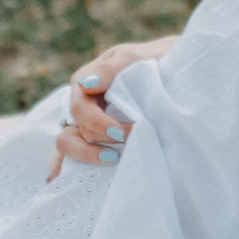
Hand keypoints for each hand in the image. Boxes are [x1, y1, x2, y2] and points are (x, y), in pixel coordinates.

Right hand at [47, 37, 177, 178]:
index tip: (125, 132)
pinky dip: (62, 165)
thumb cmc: (157, 59)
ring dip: (87, 155)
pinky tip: (59, 179)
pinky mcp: (98, 137)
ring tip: (113, 159)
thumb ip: (110, 70)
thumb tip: (85, 85)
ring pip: (68, 143)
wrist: (180, 70)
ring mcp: (89, 122)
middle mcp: (84, 104)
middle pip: (73, 130)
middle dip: (99, 140)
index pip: (80, 108)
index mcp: (87, 82)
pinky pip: (73, 152)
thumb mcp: (135, 59)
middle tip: (127, 143)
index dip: (99, 123)